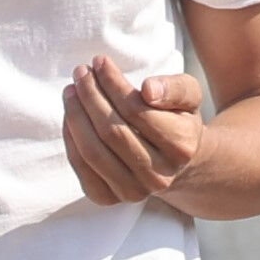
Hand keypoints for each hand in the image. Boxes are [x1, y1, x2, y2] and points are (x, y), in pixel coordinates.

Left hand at [64, 55, 210, 206]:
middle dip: (90, 96)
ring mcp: (133, 191)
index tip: (100, 62)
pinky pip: (82, 168)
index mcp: (181, 146)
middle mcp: (159, 175)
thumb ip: (175, 88)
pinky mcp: (110, 198)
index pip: (137, 110)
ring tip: (70, 90)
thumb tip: (148, 89)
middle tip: (80, 72)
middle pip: (112, 131)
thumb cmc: (178, 120)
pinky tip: (70, 117)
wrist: (177, 163)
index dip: (113, 84)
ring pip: (93, 151)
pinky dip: (70, 140)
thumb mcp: (189, 96)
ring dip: (75, 116)